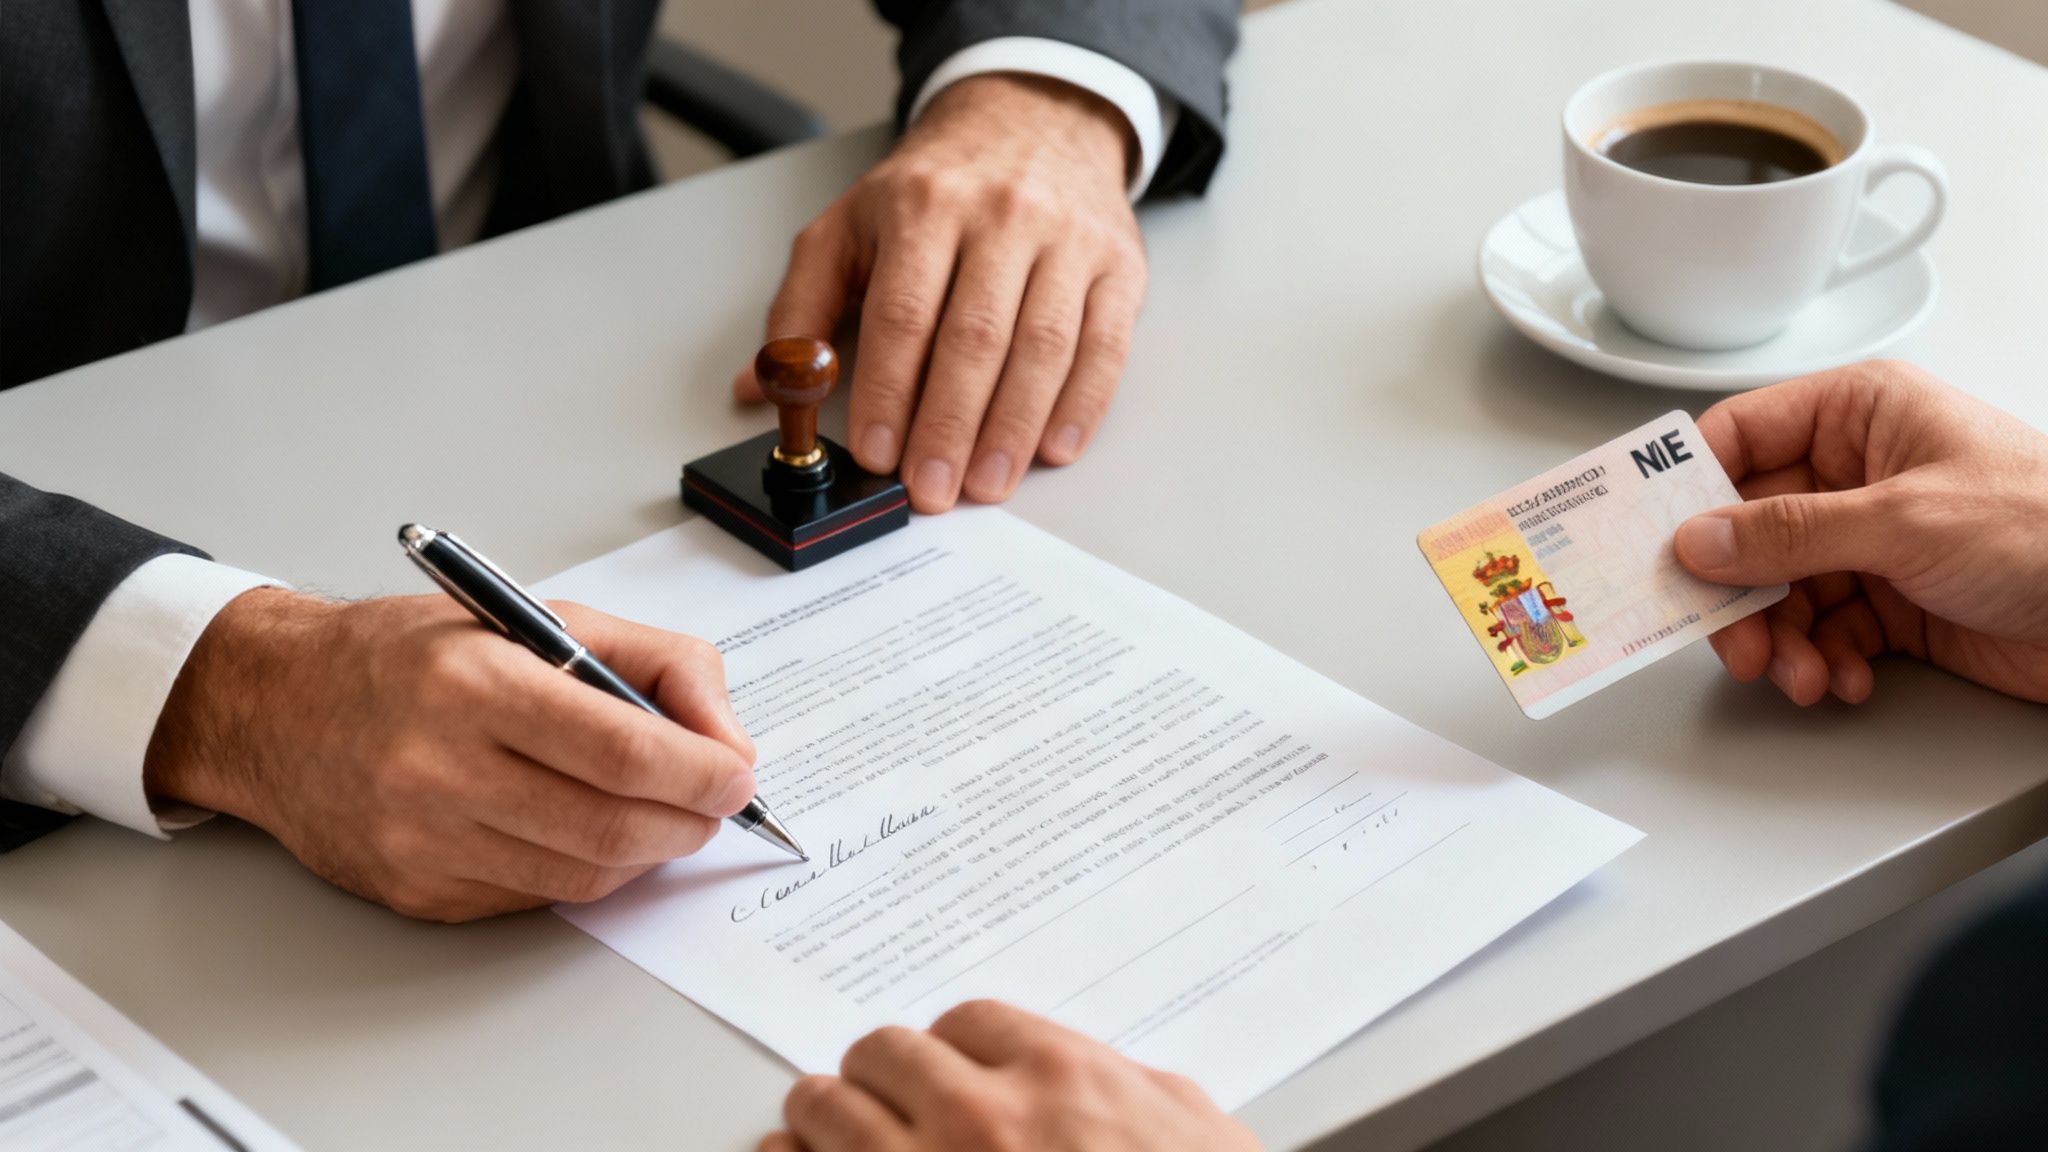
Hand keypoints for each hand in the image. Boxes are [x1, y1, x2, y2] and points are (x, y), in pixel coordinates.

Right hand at [143, 591, 757, 920]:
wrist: (274, 706)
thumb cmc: (410, 655)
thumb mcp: (537, 616)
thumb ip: (652, 662)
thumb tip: (728, 739)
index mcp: (475, 683)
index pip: (621, 749)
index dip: (701, 772)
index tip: (739, 776)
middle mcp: (439, 768)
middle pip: (611, 825)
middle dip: (690, 821)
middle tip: (715, 804)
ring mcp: (422, 841)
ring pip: (583, 875)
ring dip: (648, 852)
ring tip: (662, 815)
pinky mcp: (416, 892)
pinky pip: (535, 897)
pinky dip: (586, 871)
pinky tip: (588, 831)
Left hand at [734, 73, 1146, 513]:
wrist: (1034, 120)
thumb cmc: (937, 187)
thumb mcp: (850, 224)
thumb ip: (802, 306)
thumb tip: (760, 389)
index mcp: (925, 205)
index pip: (904, 311)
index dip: (889, 390)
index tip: (877, 451)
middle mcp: (1003, 216)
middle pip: (976, 337)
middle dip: (949, 425)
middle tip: (931, 488)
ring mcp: (1068, 240)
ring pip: (1044, 347)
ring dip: (1013, 428)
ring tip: (985, 482)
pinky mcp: (1118, 266)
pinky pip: (1104, 345)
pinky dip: (1081, 404)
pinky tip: (1052, 447)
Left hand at [758, 1000, 1258, 1151]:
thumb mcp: (1197, 1134)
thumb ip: (1138, 1094)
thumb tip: (1109, 1083)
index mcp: (1060, 1081)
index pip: (967, 1021)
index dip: (954, 1046)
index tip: (949, 1067)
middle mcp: (981, 1119)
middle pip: (885, 1052)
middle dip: (882, 1073)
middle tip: (883, 1093)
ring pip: (825, 1106)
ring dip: (824, 1114)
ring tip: (824, 1126)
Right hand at [1675, 360, 2047, 704]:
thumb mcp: (1905, 520)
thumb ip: (1789, 532)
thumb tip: (1698, 539)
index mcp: (1860, 415)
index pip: (1738, 437)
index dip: (1686, 487)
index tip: (1646, 538)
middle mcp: (1858, 473)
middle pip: (1747, 529)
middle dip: (1736, 593)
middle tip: (1729, 639)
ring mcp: (1874, 540)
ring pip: (1779, 591)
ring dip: (1779, 641)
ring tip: (1800, 674)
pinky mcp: (1893, 603)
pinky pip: (1822, 632)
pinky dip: (1823, 663)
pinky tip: (1846, 679)